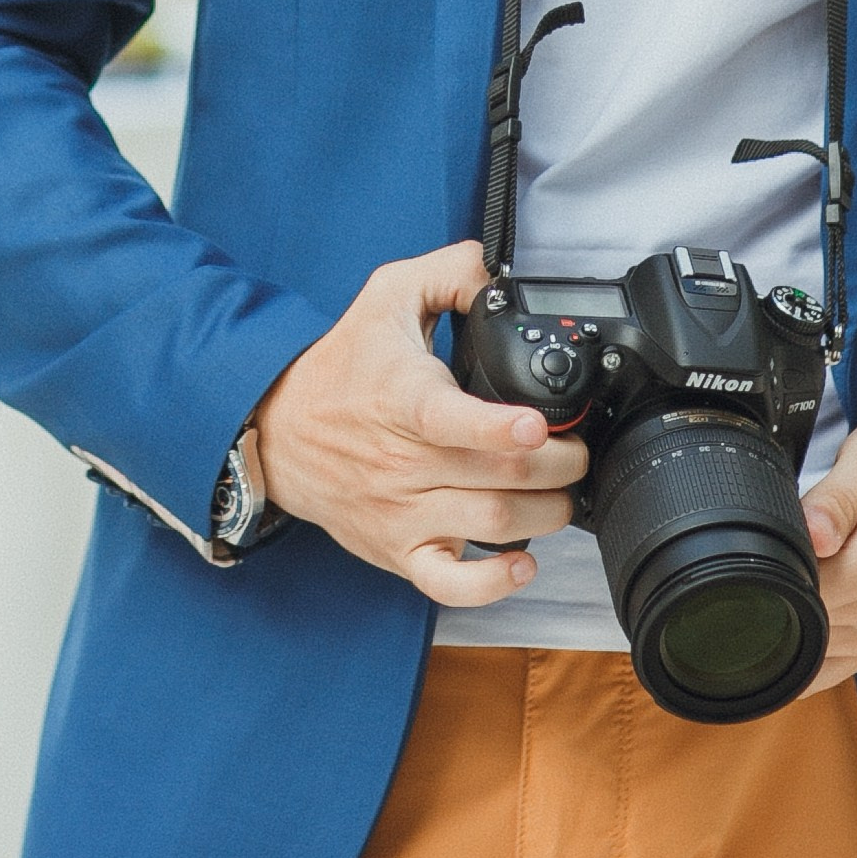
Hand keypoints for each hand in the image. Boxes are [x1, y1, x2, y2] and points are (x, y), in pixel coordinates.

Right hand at [253, 242, 586, 607]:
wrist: (279, 432)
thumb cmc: (341, 367)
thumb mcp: (388, 295)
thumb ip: (451, 272)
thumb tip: (498, 273)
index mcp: (403, 399)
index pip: (451, 422)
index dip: (501, 429)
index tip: (536, 426)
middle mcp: (403, 462)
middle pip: (499, 477)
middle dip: (560, 467)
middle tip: (577, 450)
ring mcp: (403, 512)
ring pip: (492, 526)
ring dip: (547, 513)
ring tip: (563, 491)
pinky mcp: (400, 551)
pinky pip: (450, 586)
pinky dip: (493, 585)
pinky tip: (522, 564)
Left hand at [800, 406, 856, 690]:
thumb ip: (837, 497)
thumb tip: (807, 537)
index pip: (799, 586)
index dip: (771, 560)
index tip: (773, 531)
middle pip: (798, 618)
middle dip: (776, 583)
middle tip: (788, 536)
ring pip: (807, 646)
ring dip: (791, 608)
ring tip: (809, 556)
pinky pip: (827, 663)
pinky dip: (805, 635)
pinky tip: (808, 593)